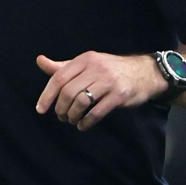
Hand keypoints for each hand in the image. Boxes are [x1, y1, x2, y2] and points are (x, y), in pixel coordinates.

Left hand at [35, 52, 167, 130]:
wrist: (145, 73)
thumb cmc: (110, 69)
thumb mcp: (87, 64)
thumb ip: (63, 67)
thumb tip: (40, 61)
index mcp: (84, 59)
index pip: (59, 77)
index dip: (47, 94)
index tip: (40, 109)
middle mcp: (95, 68)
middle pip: (68, 91)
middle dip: (61, 108)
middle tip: (61, 116)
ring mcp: (108, 82)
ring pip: (81, 102)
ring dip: (72, 116)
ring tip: (71, 120)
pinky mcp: (119, 96)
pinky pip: (97, 112)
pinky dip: (86, 122)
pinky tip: (83, 125)